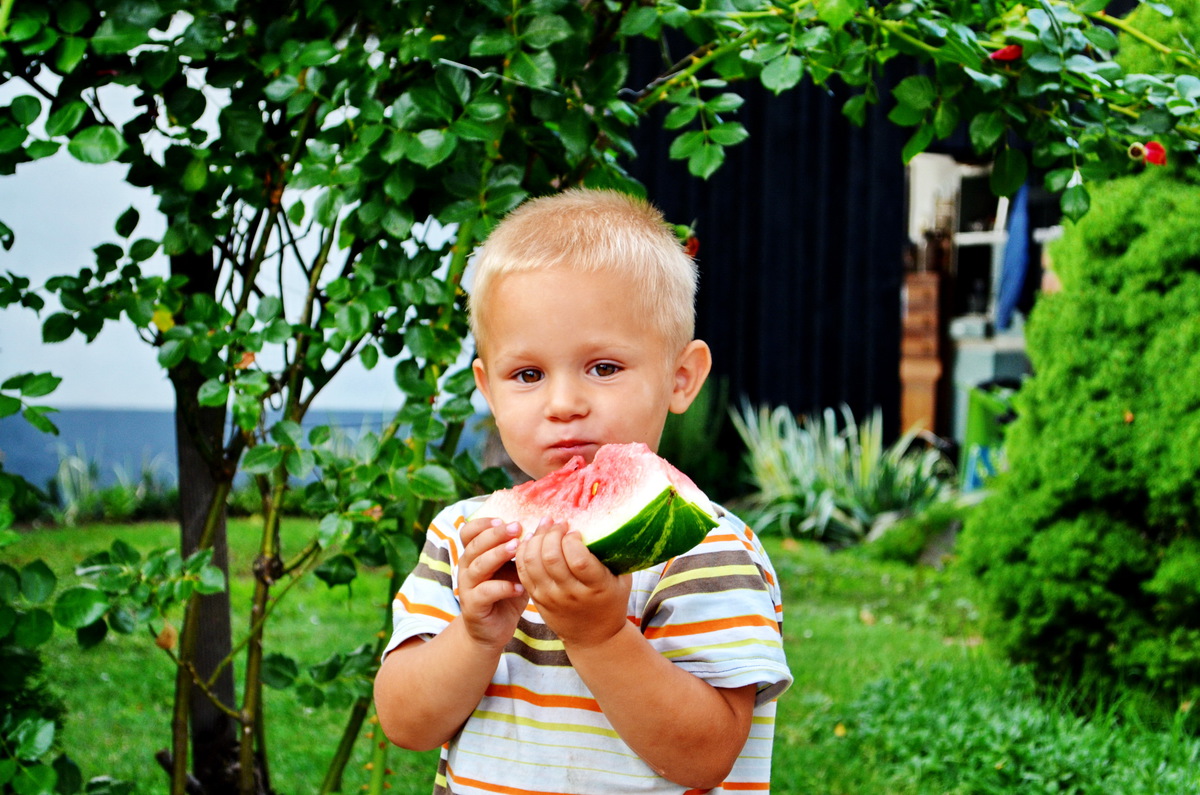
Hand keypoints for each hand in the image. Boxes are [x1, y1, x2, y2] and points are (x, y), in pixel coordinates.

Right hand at [457, 516, 529, 650]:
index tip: (504, 519)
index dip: (483, 524)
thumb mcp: (515, 568)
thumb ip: (522, 550)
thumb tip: (546, 525)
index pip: (469, 532)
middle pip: (475, 545)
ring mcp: (468, 587)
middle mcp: (467, 568)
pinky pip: (485, 593)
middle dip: (495, 534)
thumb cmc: (506, 593)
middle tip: (517, 528)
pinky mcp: (473, 606)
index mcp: (475, 555)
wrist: (491, 630)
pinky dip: (503, 588)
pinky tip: (520, 587)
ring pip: (478, 566)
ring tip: (518, 548)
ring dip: (497, 555)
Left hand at [515, 518, 630, 649]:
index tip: (576, 531)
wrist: (594, 636)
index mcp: (596, 587)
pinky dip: (523, 551)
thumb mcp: (622, 579)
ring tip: (545, 527)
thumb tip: (602, 521)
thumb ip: (613, 555)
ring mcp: (550, 597)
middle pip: (551, 558)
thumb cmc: (611, 600)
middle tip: (558, 523)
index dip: (572, 540)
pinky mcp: (537, 599)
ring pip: (532, 562)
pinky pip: (523, 571)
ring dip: (536, 538)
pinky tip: (532, 540)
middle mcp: (571, 594)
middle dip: (552, 533)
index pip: (577, 559)